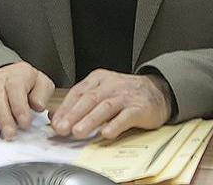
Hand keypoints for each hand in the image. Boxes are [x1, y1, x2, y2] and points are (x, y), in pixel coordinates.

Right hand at [0, 62, 54, 138]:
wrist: (11, 77)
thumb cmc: (28, 84)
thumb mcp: (42, 84)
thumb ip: (42, 94)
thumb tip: (38, 105)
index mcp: (16, 74)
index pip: (15, 87)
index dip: (19, 106)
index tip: (25, 123)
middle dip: (3, 117)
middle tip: (10, 134)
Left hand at [51, 70, 170, 139]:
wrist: (157, 91)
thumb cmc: (125, 95)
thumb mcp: (101, 92)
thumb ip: (80, 103)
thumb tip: (55, 116)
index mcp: (99, 79)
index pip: (78, 92)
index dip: (65, 108)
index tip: (55, 122)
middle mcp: (111, 85)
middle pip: (89, 99)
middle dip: (73, 115)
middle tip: (62, 128)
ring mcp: (126, 96)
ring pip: (105, 107)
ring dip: (90, 120)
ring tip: (78, 132)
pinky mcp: (140, 108)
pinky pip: (126, 116)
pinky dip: (116, 125)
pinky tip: (107, 133)